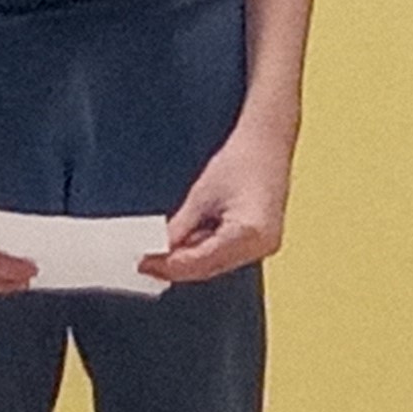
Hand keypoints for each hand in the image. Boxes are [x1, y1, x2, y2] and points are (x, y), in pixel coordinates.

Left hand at [145, 117, 297, 283]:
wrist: (267, 143)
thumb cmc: (243, 158)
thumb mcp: (201, 195)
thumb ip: (179, 228)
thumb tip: (159, 249)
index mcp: (249, 233)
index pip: (200, 262)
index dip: (168, 265)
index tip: (145, 263)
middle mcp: (261, 245)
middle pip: (208, 268)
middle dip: (177, 265)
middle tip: (148, 260)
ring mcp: (264, 245)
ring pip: (216, 264)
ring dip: (189, 258)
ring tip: (164, 247)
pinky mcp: (261, 241)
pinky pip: (226, 255)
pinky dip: (205, 250)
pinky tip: (188, 241)